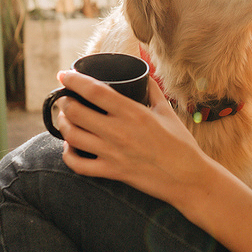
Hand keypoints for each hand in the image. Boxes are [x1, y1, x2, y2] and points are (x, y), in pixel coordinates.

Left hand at [51, 69, 215, 207]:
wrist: (187, 177)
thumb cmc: (180, 144)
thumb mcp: (167, 111)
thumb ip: (153, 90)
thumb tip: (144, 73)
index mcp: (133, 112)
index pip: (94, 90)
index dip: (74, 80)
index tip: (64, 75)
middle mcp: (119, 132)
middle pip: (76, 112)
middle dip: (64, 103)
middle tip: (65, 99)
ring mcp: (113, 153)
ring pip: (72, 136)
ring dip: (63, 125)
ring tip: (65, 120)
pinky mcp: (111, 172)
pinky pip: (78, 165)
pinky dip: (68, 155)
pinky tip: (71, 148)